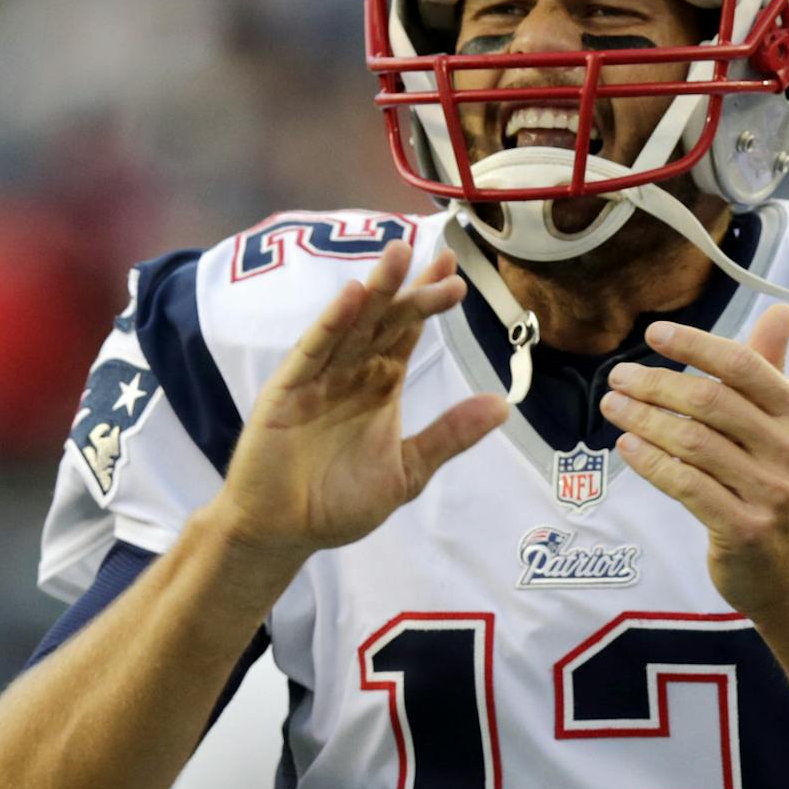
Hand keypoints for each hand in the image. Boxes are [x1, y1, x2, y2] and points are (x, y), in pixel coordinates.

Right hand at [214, 241, 506, 565]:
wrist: (285, 532)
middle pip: (386, 321)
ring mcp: (318, 377)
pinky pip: (313, 350)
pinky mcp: (288, 390)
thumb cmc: (338, 503)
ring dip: (375, 290)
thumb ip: (449, 435)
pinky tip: (353, 296)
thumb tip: (503, 405)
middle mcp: (351, 372)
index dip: (429, 301)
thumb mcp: (408, 470)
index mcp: (380, 385)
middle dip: (413, 290)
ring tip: (399, 256)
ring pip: (352, 325)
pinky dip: (332, 323)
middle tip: (444, 260)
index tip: (455, 272)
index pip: (408, 332)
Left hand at [600, 304, 788, 621]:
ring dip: (643, 419)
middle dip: (655, 383)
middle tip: (618, 377)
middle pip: (710, 401)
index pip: (744, 366)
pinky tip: (627, 447)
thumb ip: (773, 373)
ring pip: (692, 441)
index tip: (654, 334)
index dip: (695, 345)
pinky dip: (649, 462)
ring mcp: (770, 493)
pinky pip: (685, 484)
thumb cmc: (785, 495)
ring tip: (614, 407)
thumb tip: (778, 312)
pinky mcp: (744, 528)